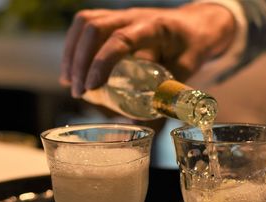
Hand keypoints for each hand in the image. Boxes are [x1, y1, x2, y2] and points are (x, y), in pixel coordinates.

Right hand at [60, 3, 235, 97]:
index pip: (120, 39)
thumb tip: (146, 122)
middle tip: (78, 91)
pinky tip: (73, 67)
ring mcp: (122, 15)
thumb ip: (168, 93)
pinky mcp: (114, 19)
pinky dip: (73, 46)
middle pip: (94, 27)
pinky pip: (85, 24)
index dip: (102, 63)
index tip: (91, 88)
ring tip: (69, 81)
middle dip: (79, 61)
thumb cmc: (192, 46)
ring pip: (85, 23)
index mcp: (154, 27)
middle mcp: (134, 16)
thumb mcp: (188, 69)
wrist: (196, 24)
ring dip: (71, 52)